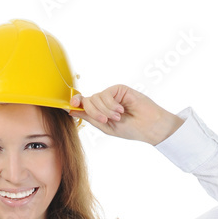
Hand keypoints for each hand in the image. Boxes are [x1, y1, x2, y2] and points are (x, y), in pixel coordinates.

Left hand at [69, 85, 183, 144]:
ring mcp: (112, 94)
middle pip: (88, 101)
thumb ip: (90, 117)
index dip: (75, 103)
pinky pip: (106, 94)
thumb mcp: (106, 126)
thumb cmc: (130, 129)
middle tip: (106, 121)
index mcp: (100, 111)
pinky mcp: (119, 89)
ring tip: (118, 117)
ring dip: (105, 110)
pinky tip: (121, 110)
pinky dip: (111, 105)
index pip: (84, 105)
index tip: (69, 106)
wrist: (148, 126)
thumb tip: (72, 110)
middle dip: (94, 112)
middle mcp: (104, 102)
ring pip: (96, 98)